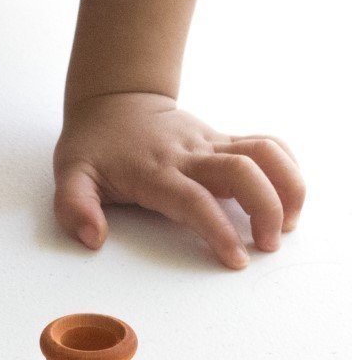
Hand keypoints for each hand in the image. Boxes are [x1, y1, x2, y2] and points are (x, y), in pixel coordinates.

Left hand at [53, 92, 304, 268]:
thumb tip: (93, 238)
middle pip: (242, 172)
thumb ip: (74, 207)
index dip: (218, 230)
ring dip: (288, 186)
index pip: (194, 201)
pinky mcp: (223, 138)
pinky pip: (266, 144)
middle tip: (267, 245)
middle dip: (265, 209)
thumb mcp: (70, 174)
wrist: (112, 100)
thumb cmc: (92, 144)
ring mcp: (210, 143)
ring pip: (264, 153)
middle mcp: (188, 155)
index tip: (235, 259)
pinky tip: (288, 196)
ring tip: (287, 224)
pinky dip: (288, 167)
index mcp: (153, 171)